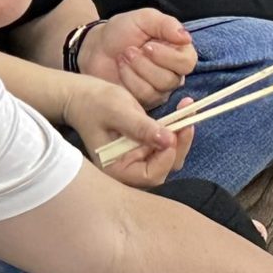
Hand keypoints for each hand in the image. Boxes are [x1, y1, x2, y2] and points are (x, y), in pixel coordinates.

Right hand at [64, 76, 187, 189]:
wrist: (83, 96)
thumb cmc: (94, 104)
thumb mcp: (118, 112)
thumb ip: (141, 128)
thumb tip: (168, 140)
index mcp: (117, 170)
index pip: (150, 176)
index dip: (165, 158)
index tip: (173, 134)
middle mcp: (129, 170)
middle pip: (164, 167)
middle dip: (180, 143)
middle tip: (189, 115)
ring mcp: (137, 158)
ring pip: (169, 155)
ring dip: (182, 133)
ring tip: (187, 107)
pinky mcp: (144, 146)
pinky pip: (166, 143)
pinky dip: (176, 127)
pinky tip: (183, 108)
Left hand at [79, 7, 198, 104]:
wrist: (97, 47)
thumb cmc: (123, 31)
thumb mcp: (144, 19)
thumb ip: (167, 24)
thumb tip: (186, 38)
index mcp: (179, 52)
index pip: (187, 62)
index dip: (168, 57)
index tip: (147, 45)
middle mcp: (173, 73)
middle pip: (172, 80)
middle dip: (146, 65)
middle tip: (129, 50)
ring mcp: (159, 89)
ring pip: (157, 90)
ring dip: (136, 71)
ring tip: (123, 57)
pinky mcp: (144, 101)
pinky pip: (142, 97)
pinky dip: (128, 80)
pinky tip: (121, 68)